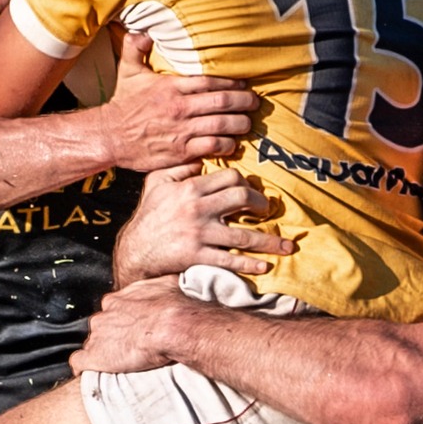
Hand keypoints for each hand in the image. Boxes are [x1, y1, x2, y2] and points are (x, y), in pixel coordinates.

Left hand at [73, 276, 196, 374]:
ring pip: (91, 344)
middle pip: (100, 327)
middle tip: (130, 345)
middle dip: (111, 336)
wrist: (172, 328)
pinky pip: (78, 362)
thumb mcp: (168, 285)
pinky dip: (81, 367)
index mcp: (117, 300)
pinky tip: (85, 371)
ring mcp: (97, 337)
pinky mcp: (94, 357)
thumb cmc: (174, 307)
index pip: (111, 310)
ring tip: (118, 362)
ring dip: (102, 352)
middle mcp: (103, 317)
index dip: (121, 320)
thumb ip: (157, 285)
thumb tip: (165, 284)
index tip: (132, 327)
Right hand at [100, 31, 257, 171]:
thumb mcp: (128, 71)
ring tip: (248, 123)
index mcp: (171, 87)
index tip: (245, 84)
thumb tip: (146, 31)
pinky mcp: (180, 152)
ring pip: (221, 126)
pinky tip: (233, 143)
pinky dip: (226, 145)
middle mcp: (179, 108)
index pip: (210, 81)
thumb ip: (136, 47)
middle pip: (221, 102)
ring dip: (239, 124)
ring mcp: (181, 131)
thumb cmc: (123, 105)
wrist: (110, 136)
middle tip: (255, 103)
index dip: (232, 83)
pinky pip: (211, 147)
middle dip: (244, 102)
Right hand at [114, 163, 296, 283]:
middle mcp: (197, 209)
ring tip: (287, 247)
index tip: (251, 191)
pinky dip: (248, 265)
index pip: (230, 177)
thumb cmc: (148, 215)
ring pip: (243, 235)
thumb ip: (180, 167)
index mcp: (190, 188)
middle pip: (242, 198)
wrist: (134, 250)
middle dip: (261, 204)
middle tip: (268, 211)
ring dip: (269, 241)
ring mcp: (199, 234)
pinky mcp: (197, 256)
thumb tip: (201, 156)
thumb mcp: (157, 182)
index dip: (246, 182)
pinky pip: (228, 260)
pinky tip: (265, 267)